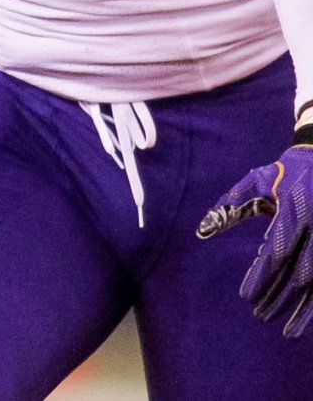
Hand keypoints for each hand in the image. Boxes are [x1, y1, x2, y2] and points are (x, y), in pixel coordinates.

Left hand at [199, 145, 312, 335]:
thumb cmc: (286, 171)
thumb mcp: (258, 181)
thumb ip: (230, 205)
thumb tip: (202, 230)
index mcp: (294, 210)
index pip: (277, 249)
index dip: (262, 275)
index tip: (246, 296)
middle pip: (298, 272)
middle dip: (279, 297)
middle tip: (260, 316)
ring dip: (303, 309)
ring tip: (287, 333)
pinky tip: (308, 320)